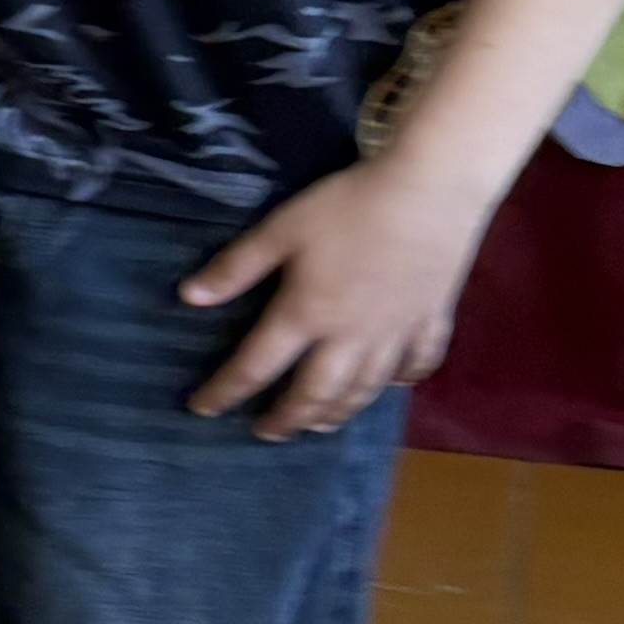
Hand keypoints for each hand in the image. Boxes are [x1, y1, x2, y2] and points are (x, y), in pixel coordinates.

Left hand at [178, 158, 486, 437]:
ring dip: (339, 412)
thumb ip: (237, 266)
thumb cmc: (351, 205)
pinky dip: (404, 380)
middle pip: (315, 392)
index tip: (201, 410)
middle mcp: (350, 336)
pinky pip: (419, 361)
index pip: (255, 367)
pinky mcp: (432, 317)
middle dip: (287, 418)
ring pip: (365, 388)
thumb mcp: (282, 228)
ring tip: (320, 426)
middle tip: (267, 434)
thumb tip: (188, 298)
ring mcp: (396, 331)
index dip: (225, 392)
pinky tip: (394, 387)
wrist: (434, 188)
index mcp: (306, 315)